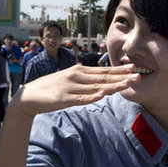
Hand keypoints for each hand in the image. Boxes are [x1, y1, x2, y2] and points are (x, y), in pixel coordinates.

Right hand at [9, 64, 140, 118]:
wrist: (29, 96)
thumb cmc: (51, 89)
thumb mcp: (70, 82)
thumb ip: (86, 83)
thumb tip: (104, 86)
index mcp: (79, 72)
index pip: (103, 71)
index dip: (119, 70)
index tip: (134, 68)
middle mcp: (76, 77)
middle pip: (103, 77)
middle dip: (121, 76)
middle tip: (138, 75)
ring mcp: (70, 87)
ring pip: (95, 87)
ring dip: (112, 86)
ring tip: (127, 84)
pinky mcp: (63, 98)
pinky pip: (80, 98)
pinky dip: (91, 96)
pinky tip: (102, 95)